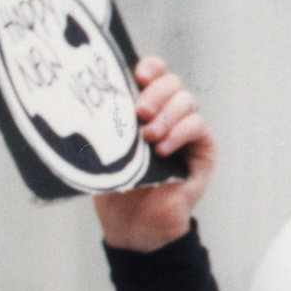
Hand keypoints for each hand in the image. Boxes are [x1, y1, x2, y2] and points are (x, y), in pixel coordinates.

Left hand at [94, 56, 214, 251]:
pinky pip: (198, 126)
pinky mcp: (203, 149)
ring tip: (147, 137)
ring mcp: (187, 129)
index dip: (150, 68)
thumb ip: (106, 124)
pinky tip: (162, 149)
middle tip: (139, 112)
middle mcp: (168, 113)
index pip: (153, 73)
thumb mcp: (104, 149)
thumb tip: (87, 101)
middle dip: (156, 92)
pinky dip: (180, 133)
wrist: (132, 223)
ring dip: (166, 115)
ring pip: (187, 101)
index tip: (137, 76)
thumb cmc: (115, 184)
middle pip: (172, 82)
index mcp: (143, 107)